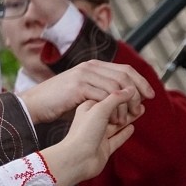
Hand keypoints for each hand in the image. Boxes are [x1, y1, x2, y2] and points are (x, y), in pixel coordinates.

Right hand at [17, 60, 153, 124]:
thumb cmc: (59, 102)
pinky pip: (104, 96)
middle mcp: (90, 67)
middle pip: (125, 76)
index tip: (150, 96)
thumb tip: (124, 99)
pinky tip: (114, 119)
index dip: (141, 82)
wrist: (35, 103)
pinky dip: (113, 108)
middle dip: (137, 93)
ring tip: (126, 117)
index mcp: (94, 66)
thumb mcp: (84, 93)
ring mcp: (84, 75)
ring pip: (116, 87)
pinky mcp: (78, 87)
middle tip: (141, 108)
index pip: (126, 69)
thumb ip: (102, 92)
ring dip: (125, 104)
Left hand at [39, 87, 140, 185]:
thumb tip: (130, 89)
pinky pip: (117, 139)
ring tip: (141, 109)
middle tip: (140, 98)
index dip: (120, 92)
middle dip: (126, 104)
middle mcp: (93, 121)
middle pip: (113, 110)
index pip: (106, 96)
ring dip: (128, 117)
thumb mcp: (99, 109)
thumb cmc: (83, 133)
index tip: (133, 88)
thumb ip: (115, 98)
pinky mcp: (104, 148)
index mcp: (88, 109)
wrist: (76, 159)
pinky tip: (132, 128)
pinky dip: (125, 133)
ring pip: (117, 124)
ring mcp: (98, 135)